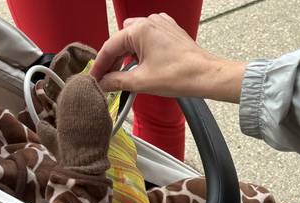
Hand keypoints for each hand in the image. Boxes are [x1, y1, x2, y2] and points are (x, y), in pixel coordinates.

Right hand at [89, 13, 246, 102]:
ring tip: (122, 75)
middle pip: (121, 42)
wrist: (206, 76)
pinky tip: (139, 66)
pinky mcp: (169, 32)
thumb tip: (103, 83)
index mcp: (140, 29)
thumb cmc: (180, 74)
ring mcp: (161, 25)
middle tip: (105, 80)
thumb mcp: (140, 81)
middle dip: (112, 61)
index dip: (99, 65)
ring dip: (125, 56)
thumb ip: (116, 81)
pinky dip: (139, 51)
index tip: (94, 78)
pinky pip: (147, 39)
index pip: (110, 46)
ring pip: (133, 40)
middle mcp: (150, 22)